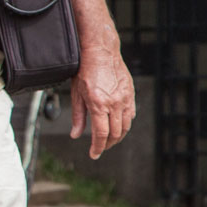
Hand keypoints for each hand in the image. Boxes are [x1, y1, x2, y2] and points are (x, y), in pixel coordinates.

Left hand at [70, 43, 134, 159]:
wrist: (101, 52)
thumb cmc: (85, 71)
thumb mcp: (76, 94)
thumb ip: (78, 116)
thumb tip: (76, 135)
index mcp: (99, 104)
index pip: (101, 134)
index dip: (97, 147)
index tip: (93, 154)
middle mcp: (114, 103)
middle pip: (115, 133)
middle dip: (107, 144)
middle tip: (99, 148)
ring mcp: (125, 99)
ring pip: (125, 126)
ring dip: (117, 136)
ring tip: (108, 140)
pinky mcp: (131, 94)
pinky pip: (131, 115)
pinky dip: (125, 124)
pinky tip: (118, 126)